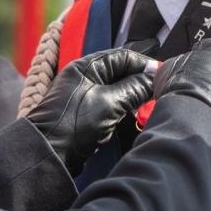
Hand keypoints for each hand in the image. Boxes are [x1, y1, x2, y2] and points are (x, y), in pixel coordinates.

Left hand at [27, 48, 156, 172]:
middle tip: (158, 95)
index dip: (145, 65)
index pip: (123, 57)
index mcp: (87, 66)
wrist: (47, 154)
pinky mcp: (84, 114)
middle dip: (140, 84)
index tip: (163, 76)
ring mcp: (83, 96)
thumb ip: (134, 88)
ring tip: (146, 108)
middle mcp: (84, 77)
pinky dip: (121, 112)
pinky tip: (129, 120)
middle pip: (121, 74)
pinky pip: (109, 106)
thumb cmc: (74, 123)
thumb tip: (155, 78)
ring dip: (132, 99)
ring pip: (117, 91)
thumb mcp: (110, 103)